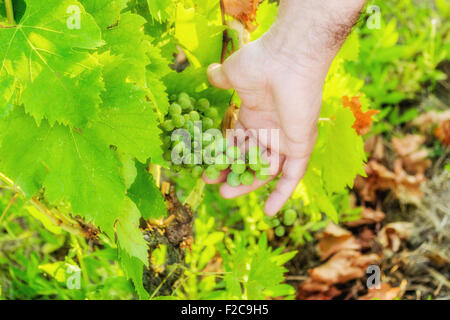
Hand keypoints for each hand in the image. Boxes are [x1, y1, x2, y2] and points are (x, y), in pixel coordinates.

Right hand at [204, 38, 329, 215]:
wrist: (286, 59)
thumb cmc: (260, 62)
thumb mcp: (234, 73)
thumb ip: (222, 78)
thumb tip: (211, 72)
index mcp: (254, 114)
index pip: (237, 142)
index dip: (222, 156)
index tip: (206, 168)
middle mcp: (270, 128)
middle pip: (250, 158)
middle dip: (233, 173)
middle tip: (215, 186)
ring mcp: (286, 138)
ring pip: (268, 169)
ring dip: (250, 184)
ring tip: (227, 195)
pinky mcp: (301, 145)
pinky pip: (293, 175)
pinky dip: (283, 193)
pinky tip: (271, 212)